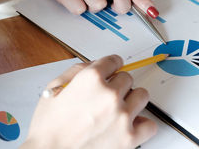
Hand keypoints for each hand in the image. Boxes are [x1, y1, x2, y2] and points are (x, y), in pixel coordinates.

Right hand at [21, 55, 156, 148]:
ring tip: (118, 108)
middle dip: (117, 84)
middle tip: (107, 95)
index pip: (114, 61)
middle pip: (127, 78)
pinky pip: (149, 124)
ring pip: (141, 95)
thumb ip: (76, 70)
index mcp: (91, 79)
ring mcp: (121, 116)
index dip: (111, 65)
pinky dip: (142, 124)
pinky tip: (129, 124)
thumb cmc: (49, 128)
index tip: (112, 70)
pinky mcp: (129, 138)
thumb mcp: (54, 88)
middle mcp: (109, 95)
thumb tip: (93, 65)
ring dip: (131, 100)